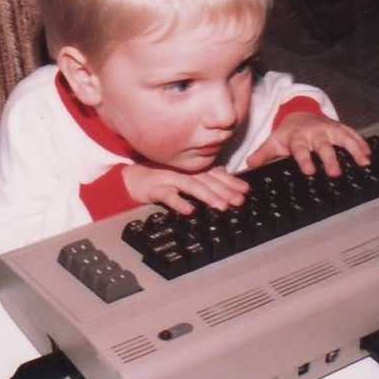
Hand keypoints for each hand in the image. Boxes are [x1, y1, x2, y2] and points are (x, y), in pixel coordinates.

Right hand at [122, 164, 249, 213]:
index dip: (231, 182)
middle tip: (239, 201)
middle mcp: (184, 171)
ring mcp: (170, 178)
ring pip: (192, 186)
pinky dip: (179, 202)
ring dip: (208, 196)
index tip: (246, 190)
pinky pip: (168, 195)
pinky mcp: (156, 188)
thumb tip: (228, 186)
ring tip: (221, 206)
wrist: (133, 178)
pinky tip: (189, 210)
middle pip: (208, 180)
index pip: (216, 174)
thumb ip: (204, 179)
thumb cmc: (162, 178)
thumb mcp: (185, 177)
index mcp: (193, 168)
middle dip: (225, 191)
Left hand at [246, 112, 370, 176]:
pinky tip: (369, 154)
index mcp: (298, 137)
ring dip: (354, 149)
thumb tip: (249, 165)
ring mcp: (330, 129)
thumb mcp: (273, 142)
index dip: (304, 159)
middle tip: (335, 173)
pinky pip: (353, 134)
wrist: (299, 114)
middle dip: (330, 158)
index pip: (300, 149)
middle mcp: (315, 132)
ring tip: (363, 162)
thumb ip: (263, 154)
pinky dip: (361, 143)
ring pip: (343, 138)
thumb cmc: (288, 134)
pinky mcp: (340, 128)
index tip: (309, 171)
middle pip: (324, 146)